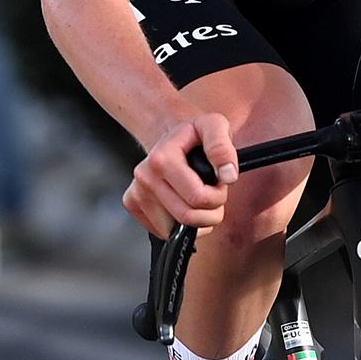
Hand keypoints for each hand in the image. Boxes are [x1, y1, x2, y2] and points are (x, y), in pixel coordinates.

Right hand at [123, 105, 237, 237]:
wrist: (170, 136)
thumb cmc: (194, 135)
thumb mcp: (215, 127)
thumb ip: (223, 148)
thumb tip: (227, 175)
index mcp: (161, 159)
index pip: (198, 198)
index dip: (218, 196)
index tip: (218, 183)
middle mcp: (144, 177)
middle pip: (187, 218)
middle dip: (209, 213)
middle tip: (211, 194)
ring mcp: (136, 192)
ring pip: (174, 230)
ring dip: (195, 221)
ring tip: (196, 198)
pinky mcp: (133, 205)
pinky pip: (162, 232)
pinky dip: (178, 226)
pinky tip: (182, 204)